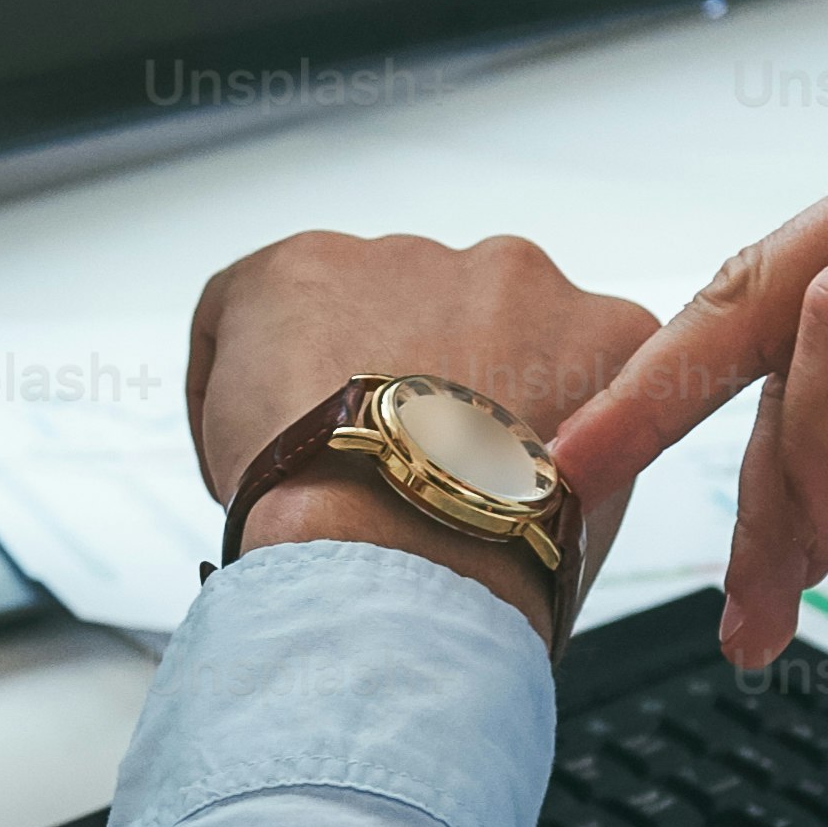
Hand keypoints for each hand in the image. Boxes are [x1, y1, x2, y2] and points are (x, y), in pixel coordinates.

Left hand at [186, 230, 662, 639]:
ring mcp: (406, 260)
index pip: (545, 358)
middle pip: (442, 324)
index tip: (460, 465)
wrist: (408, 555)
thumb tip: (510, 488)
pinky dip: (226, 383)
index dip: (491, 417)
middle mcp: (513, 274)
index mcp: (601, 335)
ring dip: (324, 381)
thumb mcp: (587, 507)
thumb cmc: (494, 566)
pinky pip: (242, 310)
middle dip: (406, 391)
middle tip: (370, 476)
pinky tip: (235, 460)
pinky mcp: (301, 265)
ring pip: (346, 316)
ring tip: (303, 478)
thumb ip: (557, 460)